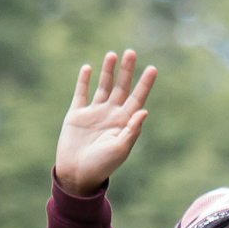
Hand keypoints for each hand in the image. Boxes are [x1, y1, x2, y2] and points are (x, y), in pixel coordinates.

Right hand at [53, 49, 156, 196]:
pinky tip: (88, 68)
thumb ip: (132, 130)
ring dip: (108, 71)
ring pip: (103, 86)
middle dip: (127, 70)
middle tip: (131, 52)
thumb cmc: (101, 165)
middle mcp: (110, 114)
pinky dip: (83, 81)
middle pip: (121, 87)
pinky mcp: (76, 115)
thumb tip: (144, 111)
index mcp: (124, 122)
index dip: (145, 84)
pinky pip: (81, 94)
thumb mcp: (120, 149)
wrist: (76, 175)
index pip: (137, 98)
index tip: (152, 68)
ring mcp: (93, 113)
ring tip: (112, 55)